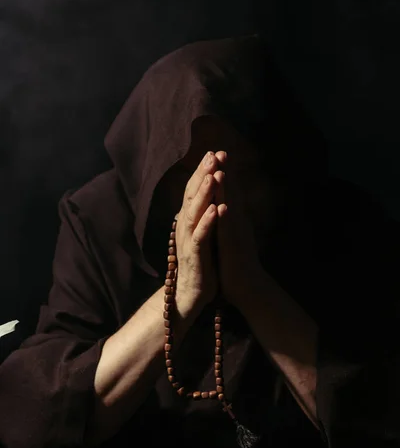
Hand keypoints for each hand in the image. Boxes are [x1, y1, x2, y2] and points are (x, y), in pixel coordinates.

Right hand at [174, 150, 221, 311]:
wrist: (191, 295)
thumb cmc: (201, 263)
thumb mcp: (202, 234)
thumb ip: (202, 215)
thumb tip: (207, 195)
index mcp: (189, 221)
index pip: (194, 191)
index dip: (201, 172)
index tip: (212, 152)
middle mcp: (185, 227)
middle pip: (192, 196)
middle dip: (202, 174)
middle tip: (211, 154)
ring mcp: (189, 241)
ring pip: (194, 212)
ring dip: (203, 193)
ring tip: (212, 175)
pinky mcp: (195, 256)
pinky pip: (199, 237)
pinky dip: (206, 222)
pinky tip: (213, 210)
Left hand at [213, 151, 266, 308]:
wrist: (247, 287)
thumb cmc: (235, 262)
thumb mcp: (229, 234)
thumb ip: (227, 218)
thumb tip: (223, 202)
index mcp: (234, 218)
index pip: (228, 191)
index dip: (223, 172)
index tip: (215, 153)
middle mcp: (237, 222)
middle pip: (232, 193)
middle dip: (226, 172)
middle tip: (221, 150)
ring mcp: (236, 234)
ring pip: (231, 207)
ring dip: (227, 189)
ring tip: (221, 169)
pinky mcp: (233, 249)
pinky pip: (228, 232)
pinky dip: (225, 218)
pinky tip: (222, 205)